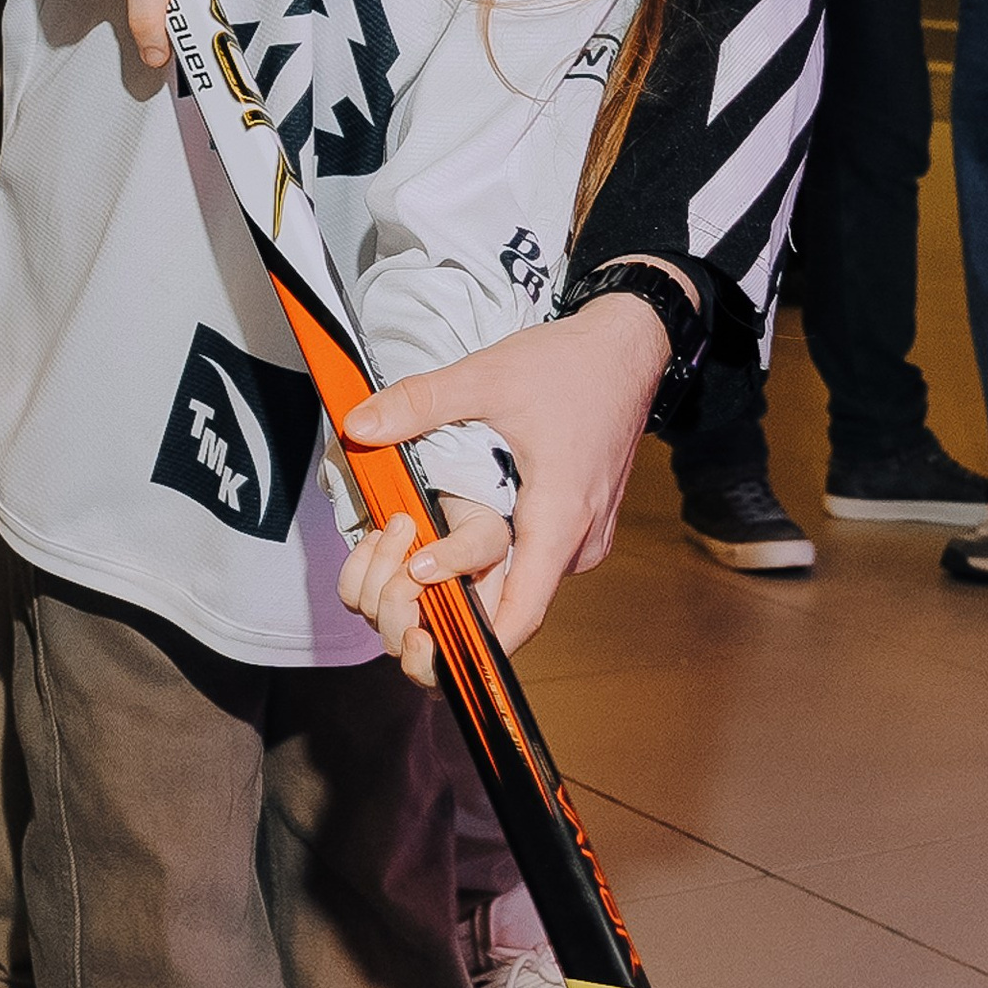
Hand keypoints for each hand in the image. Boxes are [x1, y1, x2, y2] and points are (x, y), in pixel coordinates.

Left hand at [337, 492, 511, 689]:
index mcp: (471, 628)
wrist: (453, 502)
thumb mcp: (487, 534)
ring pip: (371, 613)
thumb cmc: (480, 527)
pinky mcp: (373, 597)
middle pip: (399, 644)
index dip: (426, 664)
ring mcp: (401, 615)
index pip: (444, 673)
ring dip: (383, 562)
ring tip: (405, 526)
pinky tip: (382, 540)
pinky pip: (349, 592)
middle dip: (399, 596)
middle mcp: (435, 629)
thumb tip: (424, 570)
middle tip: (416, 554)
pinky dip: (360, 561)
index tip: (417, 634)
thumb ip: (464, 553)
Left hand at [342, 290, 671, 651]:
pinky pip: (539, 561)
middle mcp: (581, 541)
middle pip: (514, 605)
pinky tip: (461, 540)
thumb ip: (420, 402)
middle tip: (401, 591)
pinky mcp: (585, 524)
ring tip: (419, 568)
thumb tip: (358, 426)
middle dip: (460, 610)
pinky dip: (501, 561)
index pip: (520, 615)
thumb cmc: (570, 365)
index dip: (472, 640)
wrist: (629, 347)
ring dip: (479, 584)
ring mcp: (588, 536)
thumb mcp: (486, 376)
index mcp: (561, 517)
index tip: (425, 636)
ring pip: (525, 583)